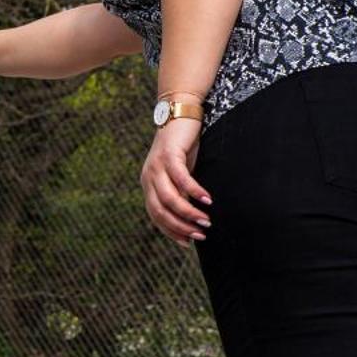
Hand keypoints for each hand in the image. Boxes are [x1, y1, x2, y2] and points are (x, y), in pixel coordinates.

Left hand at [142, 117, 209, 247]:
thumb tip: (193, 215)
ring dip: (188, 212)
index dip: (171, 231)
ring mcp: (156, 167)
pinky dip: (194, 191)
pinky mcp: (169, 156)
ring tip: (206, 221)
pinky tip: (208, 200)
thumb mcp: (181, 173)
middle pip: (160, 211)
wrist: (180, 114)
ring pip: (169, 198)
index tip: (188, 242)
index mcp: (148, 185)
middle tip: (201, 235)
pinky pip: (181, 179)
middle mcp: (148, 178)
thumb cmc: (184, 147)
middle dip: (181, 226)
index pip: (156, 216)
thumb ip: (181, 192)